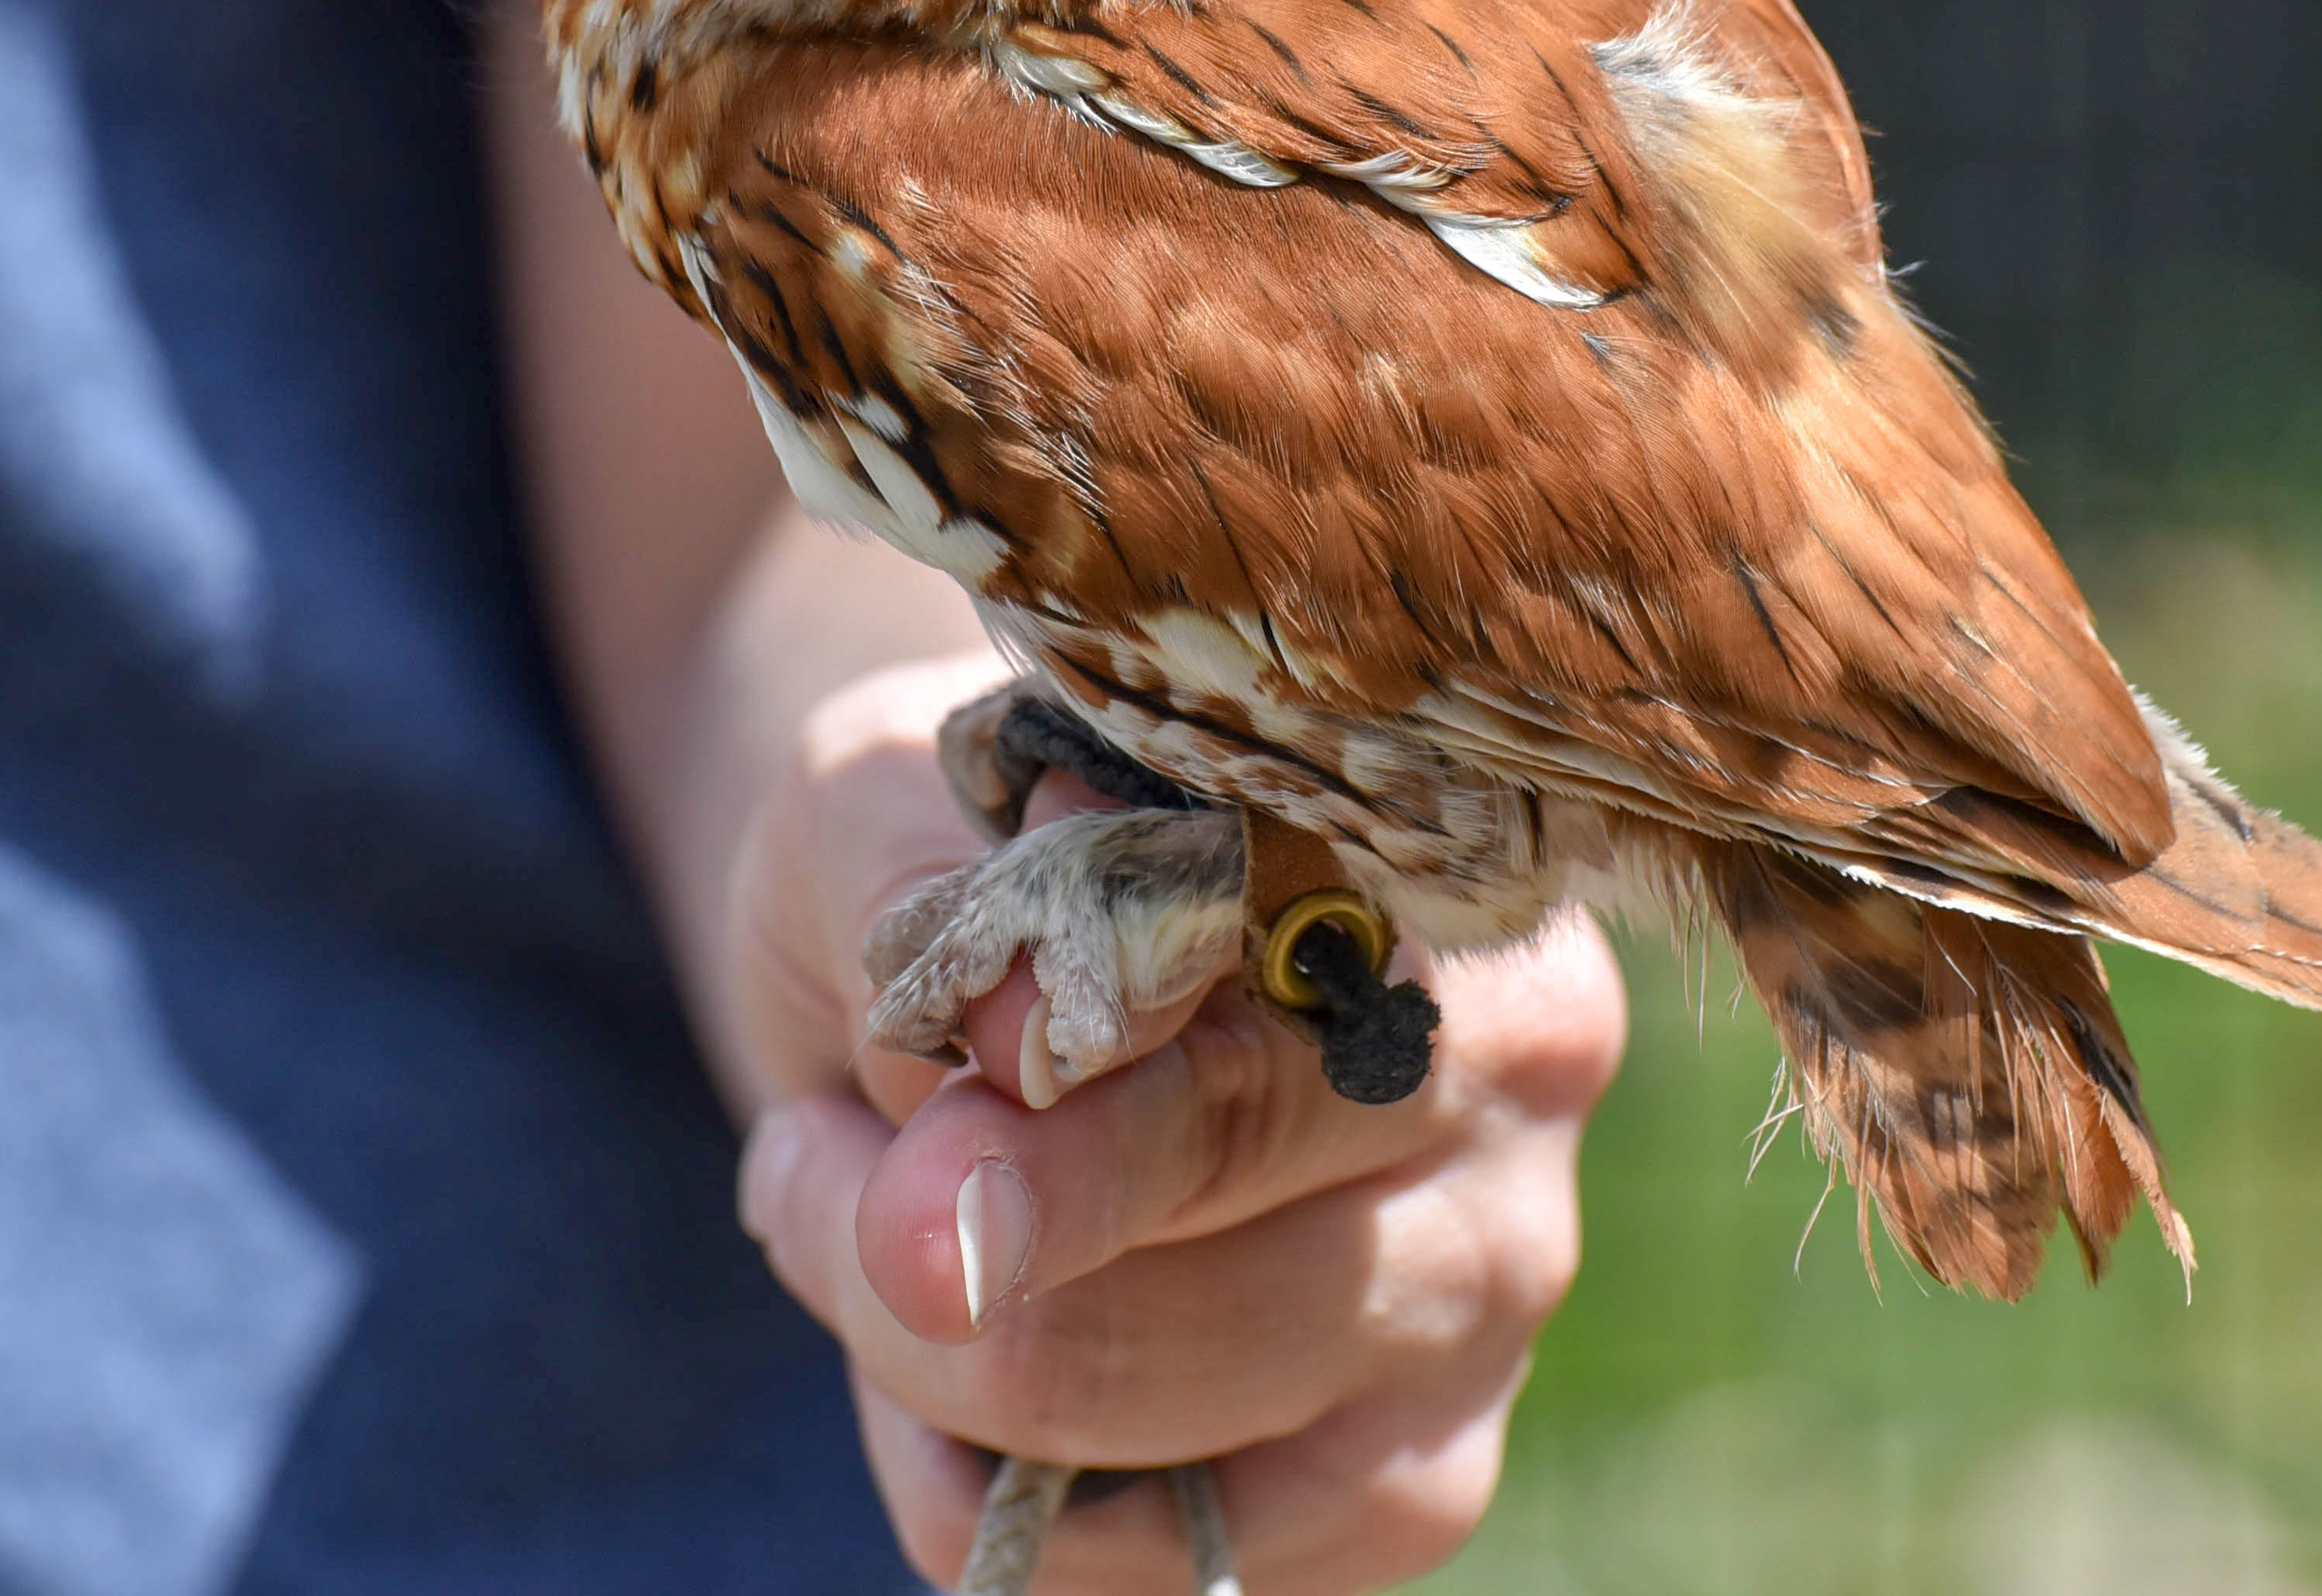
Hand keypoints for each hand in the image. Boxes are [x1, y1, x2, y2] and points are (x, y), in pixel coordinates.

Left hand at [727, 657, 1625, 1592]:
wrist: (966, 975)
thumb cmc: (948, 855)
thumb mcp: (895, 801)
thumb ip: (950, 888)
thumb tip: (1017, 1030)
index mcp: (1434, 885)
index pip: (1276, 1032)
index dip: (1089, 1103)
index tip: (929, 1144)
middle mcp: (1513, 1096)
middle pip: (1218, 1231)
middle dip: (951, 1229)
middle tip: (808, 1163)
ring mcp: (1480, 1313)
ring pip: (1147, 1404)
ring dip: (929, 1346)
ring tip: (866, 1221)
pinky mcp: (1402, 1491)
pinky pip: (1123, 1552)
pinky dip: (971, 1475)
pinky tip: (953, 1350)